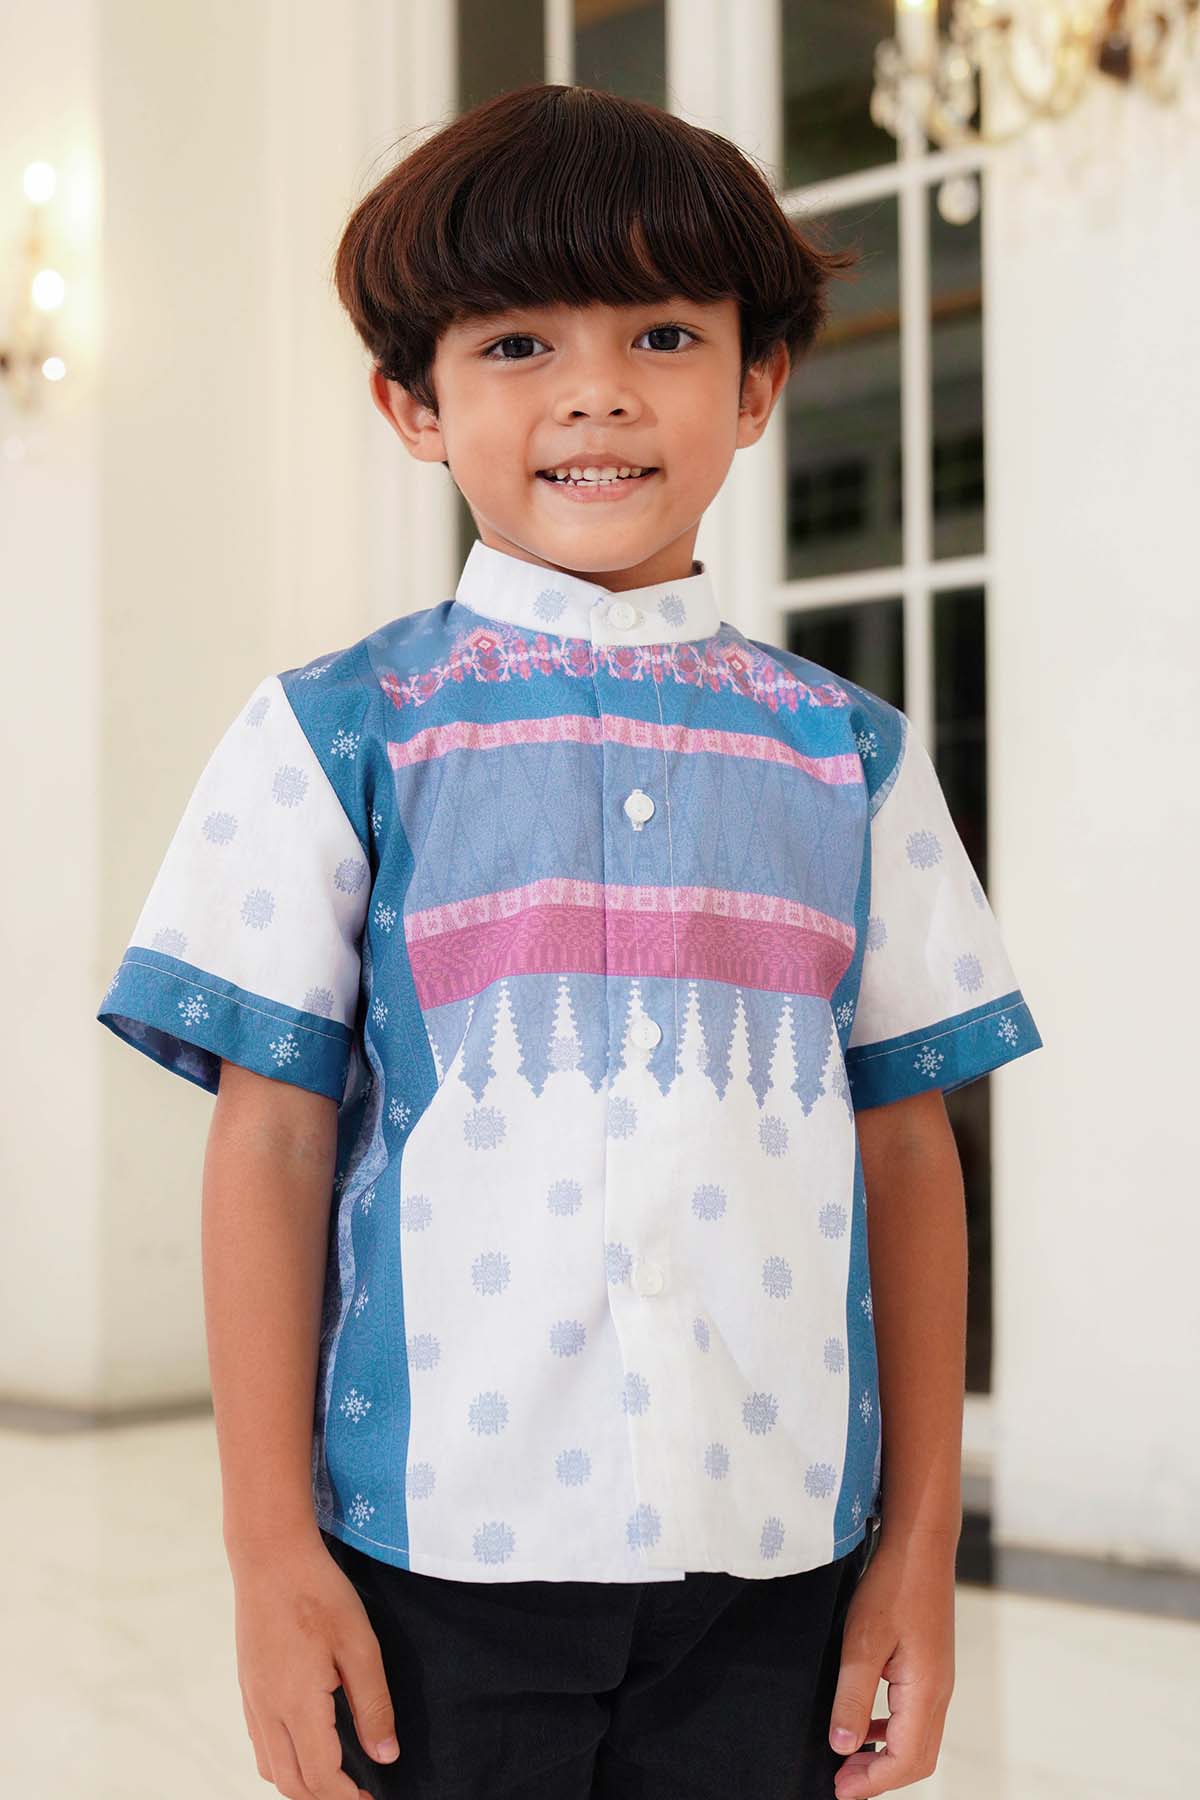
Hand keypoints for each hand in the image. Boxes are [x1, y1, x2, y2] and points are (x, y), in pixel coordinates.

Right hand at [229, 1530, 399, 1797]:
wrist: (269, 1555)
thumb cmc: (320, 1592)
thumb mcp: (360, 1644)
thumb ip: (373, 1704)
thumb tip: (386, 1756)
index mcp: (297, 1703)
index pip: (321, 1776)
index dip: (348, 1798)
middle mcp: (267, 1710)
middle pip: (291, 1783)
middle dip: (325, 1798)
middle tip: (359, 1794)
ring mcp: (252, 1700)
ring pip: (271, 1768)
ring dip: (302, 1784)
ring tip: (337, 1777)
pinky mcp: (247, 1687)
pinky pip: (261, 1744)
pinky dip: (283, 1761)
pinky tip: (307, 1746)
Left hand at [828, 1531, 956, 1796]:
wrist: (921, 1544)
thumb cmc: (892, 1586)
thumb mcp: (862, 1642)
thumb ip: (853, 1698)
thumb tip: (843, 1747)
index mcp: (927, 1692)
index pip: (905, 1762)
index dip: (871, 1783)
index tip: (838, 1790)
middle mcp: (940, 1692)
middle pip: (918, 1759)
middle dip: (880, 1778)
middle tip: (841, 1781)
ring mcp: (939, 1679)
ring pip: (919, 1739)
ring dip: (886, 1757)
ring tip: (849, 1759)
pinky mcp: (931, 1666)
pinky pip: (916, 1716)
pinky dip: (892, 1732)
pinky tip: (867, 1723)